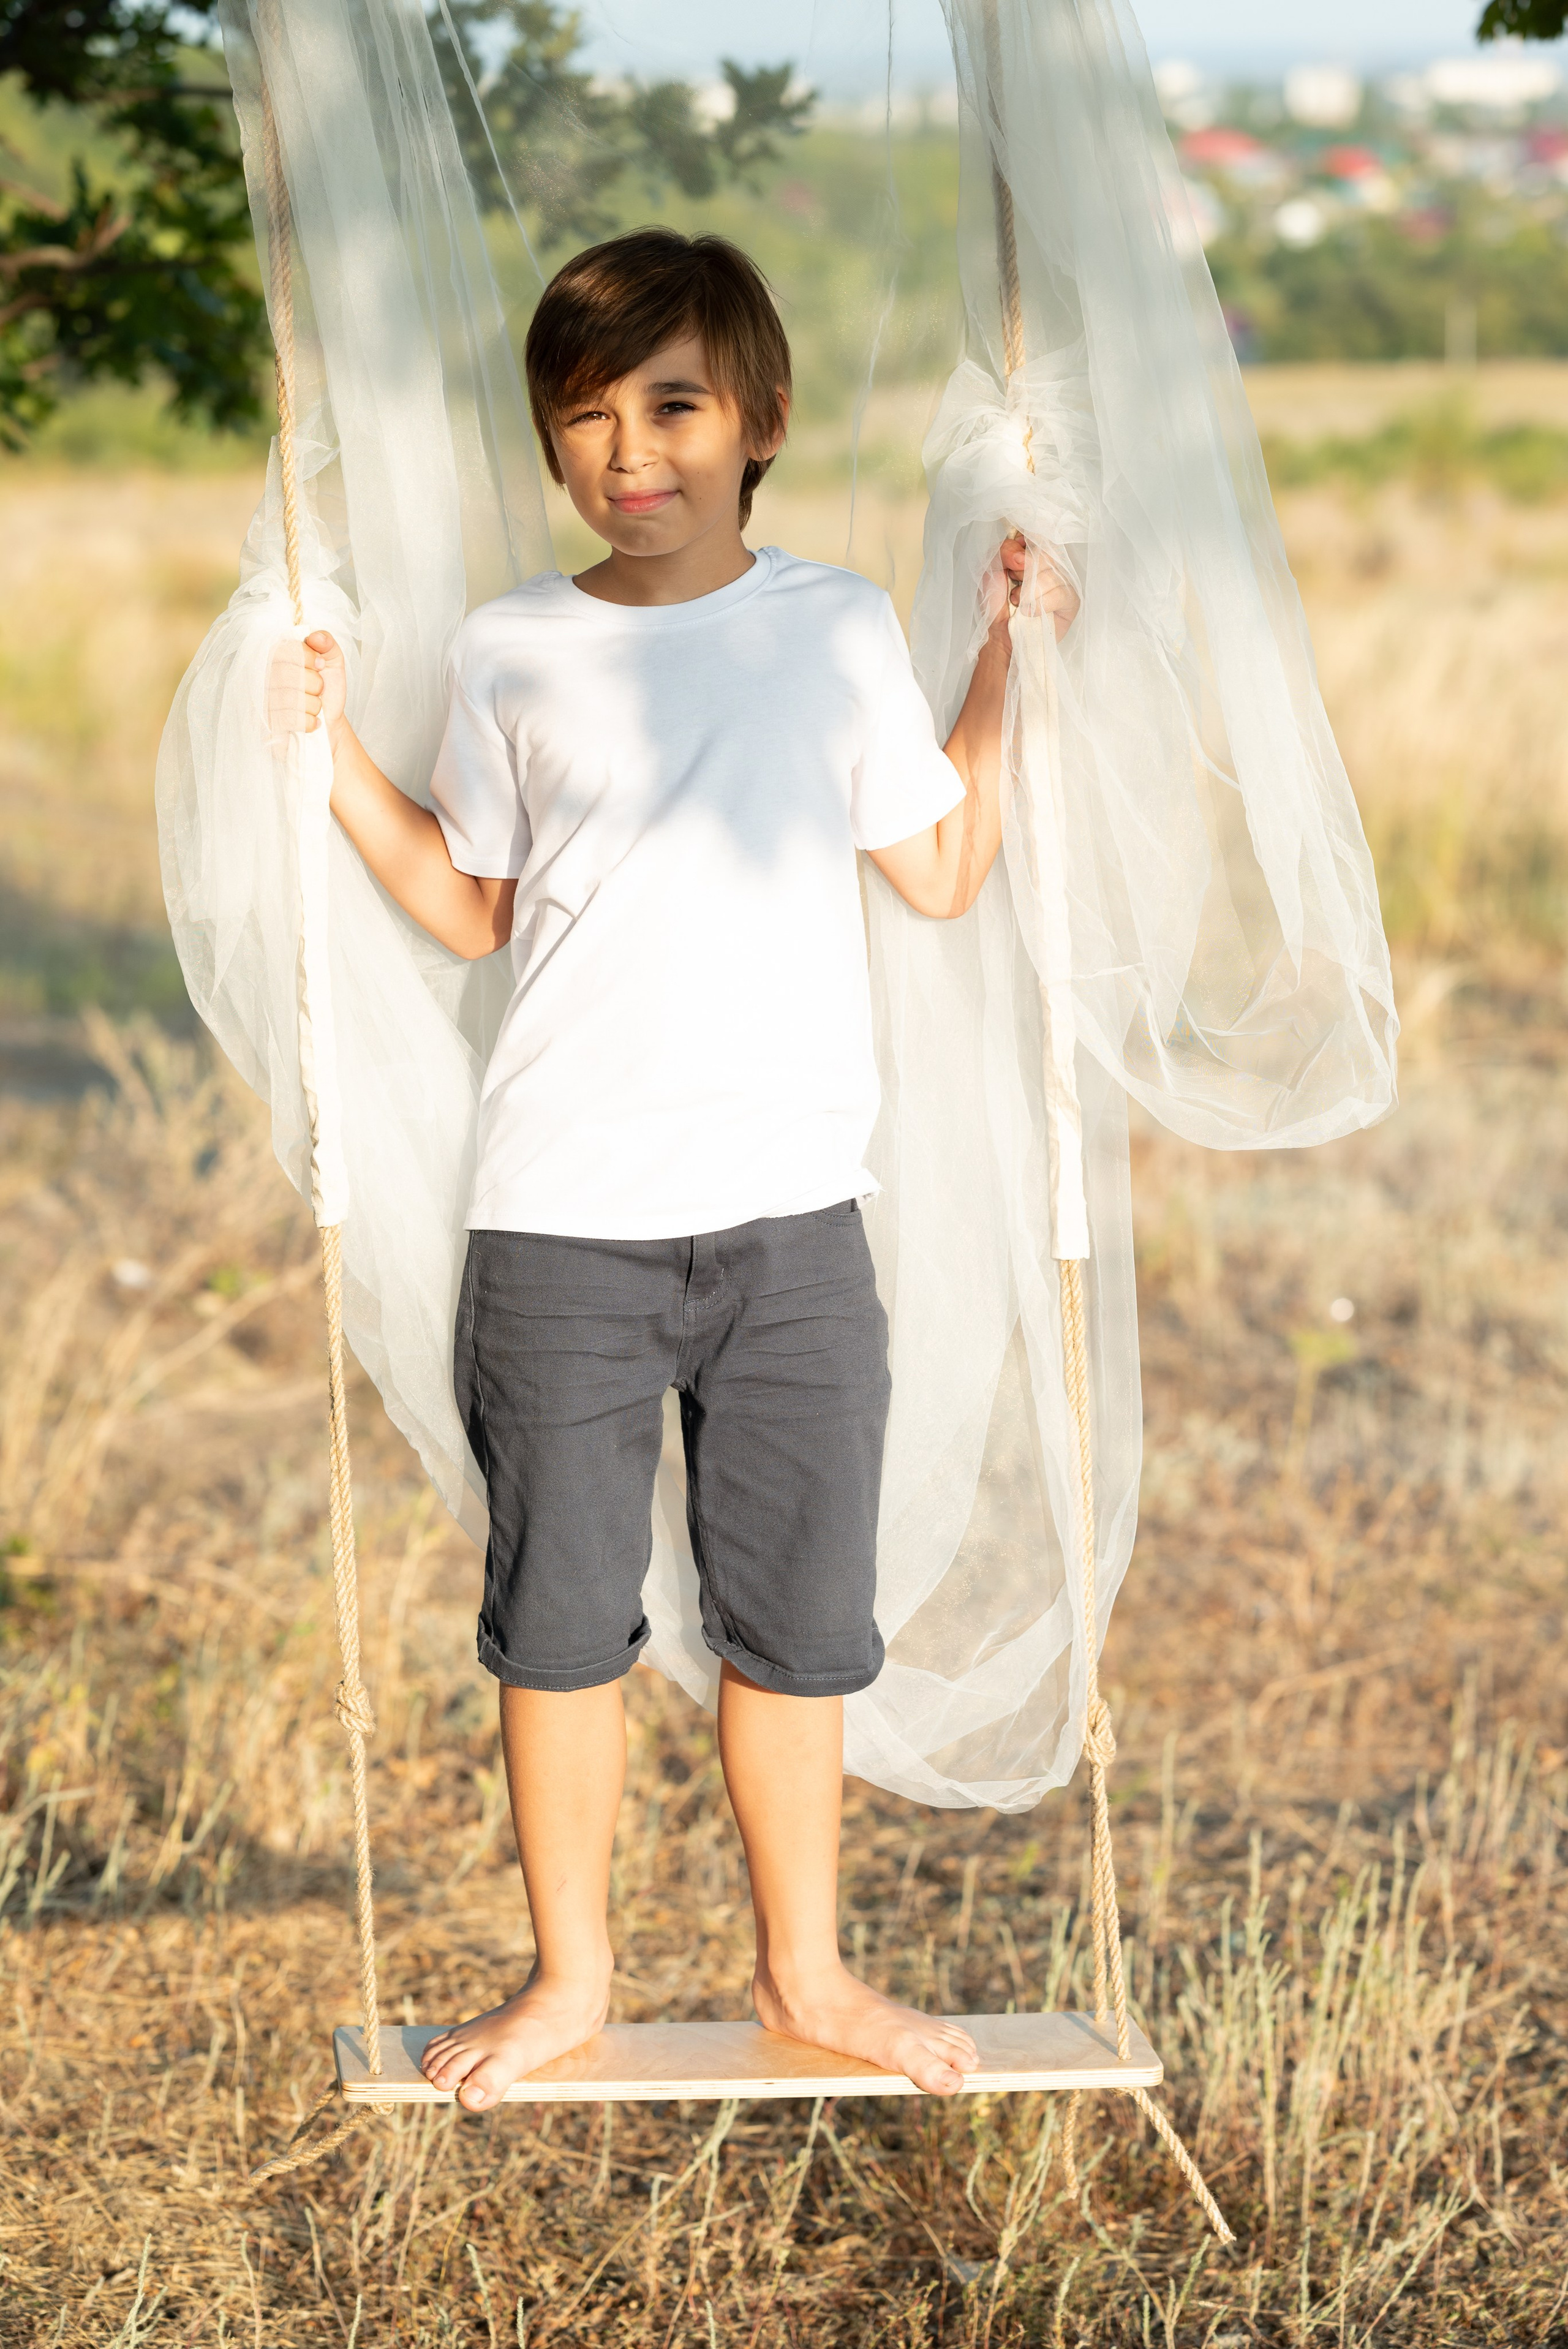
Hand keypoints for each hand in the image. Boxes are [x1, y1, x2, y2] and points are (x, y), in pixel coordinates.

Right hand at [267, 629, 346, 744]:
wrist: (331, 722)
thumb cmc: (328, 690)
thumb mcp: (333, 662)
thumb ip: (327, 643)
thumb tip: (315, 636)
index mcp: (277, 657)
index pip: (286, 648)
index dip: (309, 657)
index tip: (321, 665)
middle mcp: (265, 676)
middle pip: (287, 674)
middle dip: (314, 684)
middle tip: (319, 690)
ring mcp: (264, 700)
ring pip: (290, 698)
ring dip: (314, 705)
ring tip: (315, 706)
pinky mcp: (268, 723)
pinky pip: (290, 719)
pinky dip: (309, 722)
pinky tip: (312, 720)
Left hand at [995, 531, 1080, 643]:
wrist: (999, 633)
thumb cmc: (996, 602)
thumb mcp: (990, 569)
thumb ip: (1003, 552)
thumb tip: (1022, 556)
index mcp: (1032, 551)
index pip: (1039, 534)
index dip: (1025, 544)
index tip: (1012, 560)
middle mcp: (1050, 562)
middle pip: (1046, 552)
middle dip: (1023, 570)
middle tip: (1013, 583)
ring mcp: (1063, 580)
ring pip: (1052, 574)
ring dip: (1029, 591)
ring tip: (1018, 601)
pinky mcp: (1070, 600)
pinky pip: (1061, 593)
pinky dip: (1041, 603)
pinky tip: (1029, 612)